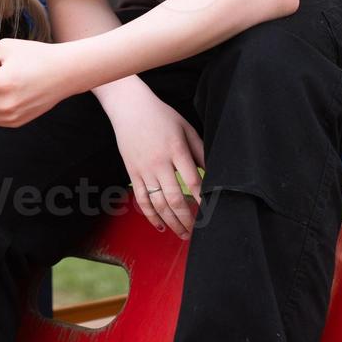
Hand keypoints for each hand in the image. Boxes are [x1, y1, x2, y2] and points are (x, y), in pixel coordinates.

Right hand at [104, 87, 204, 237]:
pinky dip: (150, 215)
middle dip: (186, 219)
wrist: (129, 108)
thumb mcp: (186, 129)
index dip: (203, 200)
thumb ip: (200, 151)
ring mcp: (144, 169)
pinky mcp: (132, 173)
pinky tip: (160, 225)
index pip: (193, 181)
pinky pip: (141, 199)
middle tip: (196, 232)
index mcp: (176, 150)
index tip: (211, 214)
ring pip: (158, 203)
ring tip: (182, 233)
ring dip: (171, 222)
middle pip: (174, 199)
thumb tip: (212, 173)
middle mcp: (159, 162)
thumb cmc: (161, 116)